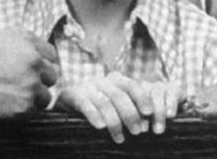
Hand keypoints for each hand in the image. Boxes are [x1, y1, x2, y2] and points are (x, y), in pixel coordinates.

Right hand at [0, 28, 58, 119]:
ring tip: (13, 97)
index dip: (42, 63)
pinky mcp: (25, 105)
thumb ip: (23, 44)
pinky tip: (6, 104)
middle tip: (23, 86)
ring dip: (34, 97)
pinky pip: (34, 110)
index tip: (34, 70)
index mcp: (27, 40)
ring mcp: (30, 83)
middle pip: (52, 75)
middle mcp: (32, 59)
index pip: (51, 54)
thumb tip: (39, 57)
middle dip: (40, 81)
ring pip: (46, 95)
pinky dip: (23, 110)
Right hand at [59, 74, 179, 142]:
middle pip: (119, 95)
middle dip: (130, 114)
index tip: (149, 113)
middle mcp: (102, 81)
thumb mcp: (113, 99)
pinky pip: (86, 105)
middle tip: (137, 132)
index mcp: (115, 79)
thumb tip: (148, 122)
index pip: (131, 85)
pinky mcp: (74, 95)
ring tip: (120, 138)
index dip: (141, 98)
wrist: (67, 96)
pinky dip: (94, 116)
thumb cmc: (97, 101)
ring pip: (104, 103)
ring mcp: (88, 87)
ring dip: (114, 121)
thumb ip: (129, 105)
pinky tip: (101, 127)